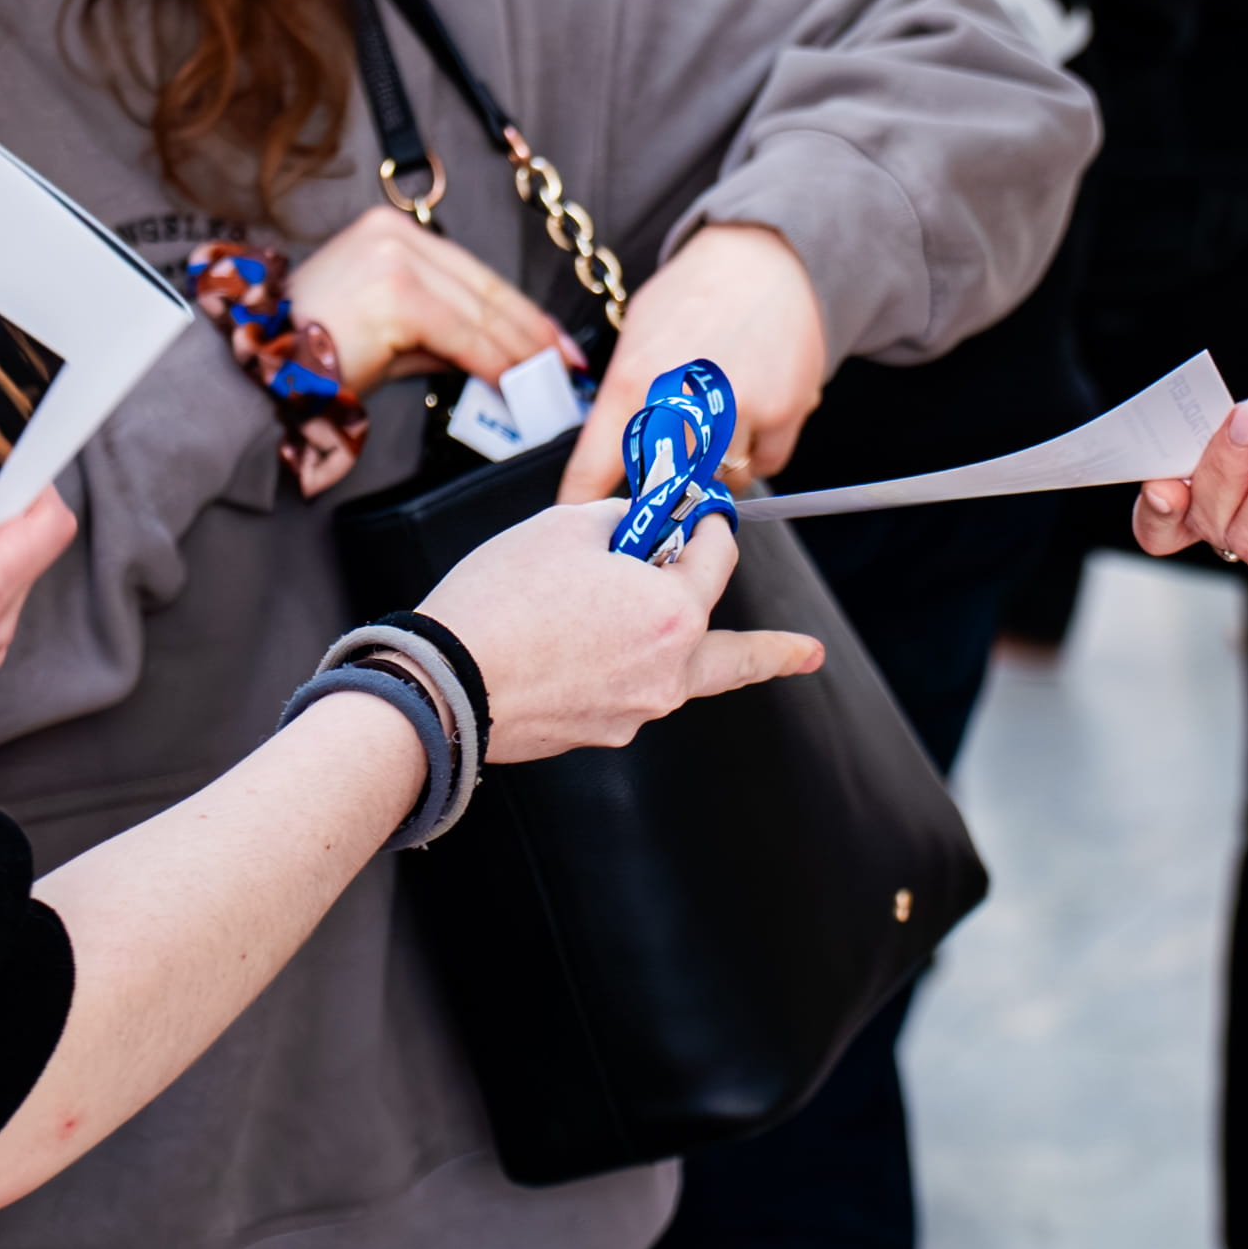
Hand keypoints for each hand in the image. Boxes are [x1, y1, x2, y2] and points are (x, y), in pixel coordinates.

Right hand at [293, 206, 576, 407]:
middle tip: (564, 365)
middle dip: (531, 331)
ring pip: (480, 313)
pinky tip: (516, 383)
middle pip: (483, 288)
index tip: (553, 340)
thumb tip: (499, 356)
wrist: (255, 371)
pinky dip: (496, 362)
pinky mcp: (398, 294)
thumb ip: (440, 334)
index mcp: (390, 231)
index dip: (520, 310)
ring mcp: (395, 260)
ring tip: (547, 381)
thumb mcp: (387, 333)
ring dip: (521, 352)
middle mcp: (394, 234)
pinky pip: (464, 336)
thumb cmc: (312, 356)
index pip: (472, 273)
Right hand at [419, 501, 824, 764]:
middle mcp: (668, 672)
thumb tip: (642, 523)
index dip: (709, 526)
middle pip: (733, 652)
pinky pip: (626, 692)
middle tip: (806, 653)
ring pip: (673, 672)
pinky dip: (614, 668)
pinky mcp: (600, 733)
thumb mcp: (564, 527)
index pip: (717, 558)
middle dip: (774, 649)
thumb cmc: (499, 602)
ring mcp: (636, 711)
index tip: (704, 514)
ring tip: (633, 621)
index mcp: (673, 613)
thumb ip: (621, 519)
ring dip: (669, 644)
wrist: (441, 685)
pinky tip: (575, 648)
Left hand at [559, 220, 831, 501]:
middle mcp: (686, 402)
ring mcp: (740, 409)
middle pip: (664, 486)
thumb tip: (609, 451)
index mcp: (635, 381)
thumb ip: (623, 393)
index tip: (577, 517)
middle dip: (663, 486)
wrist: (766, 258)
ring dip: (716, 468)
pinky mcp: (785, 410)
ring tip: (717, 424)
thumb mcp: (637, 332)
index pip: (595, 467)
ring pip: (720, 480)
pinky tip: (751, 416)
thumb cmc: (696, 293)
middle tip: (668, 470)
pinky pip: (765, 463)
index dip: (583, 500)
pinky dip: (755, 452)